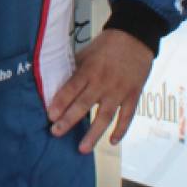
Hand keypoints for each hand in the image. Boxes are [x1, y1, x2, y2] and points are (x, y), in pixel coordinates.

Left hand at [47, 28, 152, 154]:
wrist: (136, 37)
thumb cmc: (107, 45)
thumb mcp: (86, 52)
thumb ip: (74, 69)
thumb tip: (56, 82)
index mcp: (89, 70)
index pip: (71, 89)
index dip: (60, 103)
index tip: (50, 116)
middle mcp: (103, 82)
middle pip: (84, 104)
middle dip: (69, 120)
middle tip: (56, 133)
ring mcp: (119, 91)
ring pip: (105, 116)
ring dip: (93, 134)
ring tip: (82, 149)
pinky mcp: (133, 95)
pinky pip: (127, 116)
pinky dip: (121, 130)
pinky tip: (112, 141)